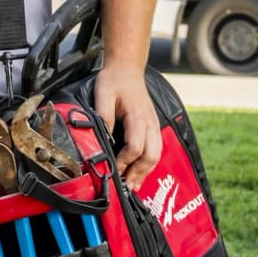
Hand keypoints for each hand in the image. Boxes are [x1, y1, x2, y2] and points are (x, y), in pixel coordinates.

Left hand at [93, 67, 162, 191]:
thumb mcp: (103, 95)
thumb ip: (103, 116)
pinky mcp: (153, 127)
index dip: (124, 162)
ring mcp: (154, 125)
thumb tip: (101, 139)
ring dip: (145, 172)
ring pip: (156, 155)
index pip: (135, 146)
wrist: (127, 69)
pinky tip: (140, 174)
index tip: (113, 170)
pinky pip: (156, 150)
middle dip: (138, 173)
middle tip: (125, 187)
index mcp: (137, 116)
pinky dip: (149, 165)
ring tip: (133, 186)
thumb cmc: (114, 81)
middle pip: (150, 155)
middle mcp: (149, 123)